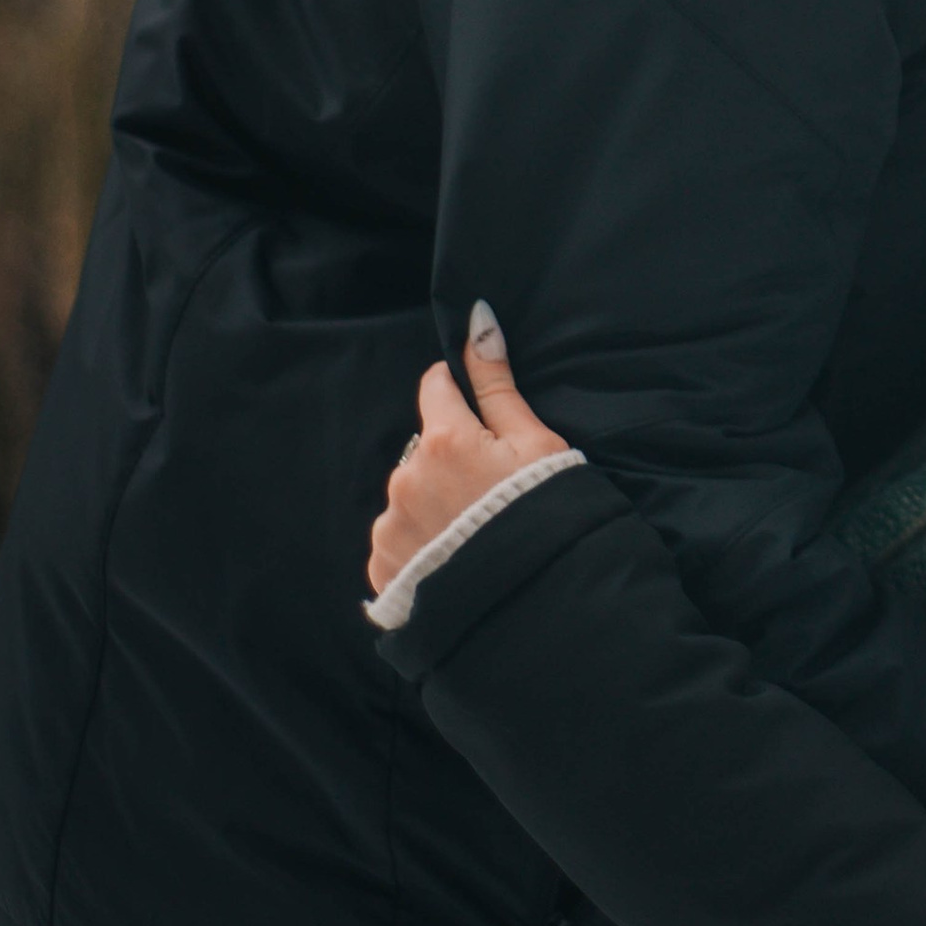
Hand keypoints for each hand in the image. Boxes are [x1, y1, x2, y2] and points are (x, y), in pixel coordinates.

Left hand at [367, 302, 572, 595]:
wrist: (534, 603)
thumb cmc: (543, 514)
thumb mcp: (536, 444)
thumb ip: (497, 384)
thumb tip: (477, 323)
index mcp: (444, 440)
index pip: (436, 389)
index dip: (459, 397)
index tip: (479, 421)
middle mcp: (406, 477)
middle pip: (424, 450)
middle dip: (449, 460)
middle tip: (488, 493)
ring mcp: (390, 524)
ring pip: (408, 495)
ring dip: (431, 505)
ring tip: (472, 534)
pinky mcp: (383, 566)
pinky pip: (397, 540)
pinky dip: (419, 545)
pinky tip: (453, 558)